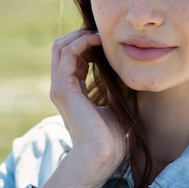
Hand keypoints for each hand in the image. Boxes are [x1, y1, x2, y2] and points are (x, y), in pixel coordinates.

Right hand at [49, 29, 125, 179]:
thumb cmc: (110, 138)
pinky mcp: (63, 88)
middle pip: (62, 47)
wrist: (101, 156)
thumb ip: (116, 88)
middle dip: (81, 34)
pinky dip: (81, 42)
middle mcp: (62, 87)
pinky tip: (98, 40)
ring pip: (60, 46)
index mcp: (72, 91)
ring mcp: (60, 87)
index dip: (88, 43)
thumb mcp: (116, 104)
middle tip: (103, 31)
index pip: (73, 57)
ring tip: (101, 33)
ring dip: (80, 34)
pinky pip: (67, 54)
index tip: (108, 38)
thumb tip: (128, 71)